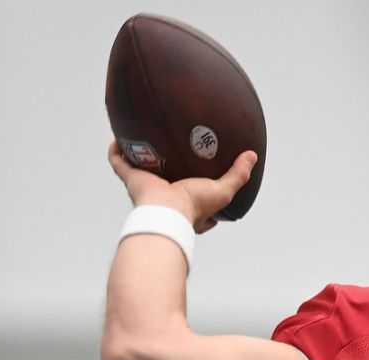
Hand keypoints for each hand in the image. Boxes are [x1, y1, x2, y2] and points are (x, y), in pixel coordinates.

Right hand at [107, 140, 256, 233]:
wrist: (166, 210)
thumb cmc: (193, 205)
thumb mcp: (222, 191)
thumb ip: (238, 175)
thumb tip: (252, 156)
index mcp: (187, 206)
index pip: (196, 199)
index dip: (201, 190)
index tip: (206, 180)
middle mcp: (166, 198)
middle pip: (166, 180)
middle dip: (168, 168)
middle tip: (172, 151)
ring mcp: (147, 188)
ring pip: (142, 170)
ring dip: (141, 157)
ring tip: (144, 140)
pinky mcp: (132, 180)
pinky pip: (120, 163)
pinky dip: (116, 152)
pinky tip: (117, 140)